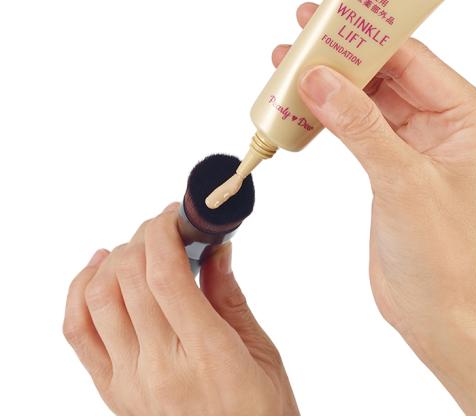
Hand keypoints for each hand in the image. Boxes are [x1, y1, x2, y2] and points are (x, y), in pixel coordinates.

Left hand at [63, 203, 298, 415]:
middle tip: (166, 227)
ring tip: (140, 247)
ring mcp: (130, 382)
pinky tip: (101, 268)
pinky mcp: (112, 391)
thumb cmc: (260, 412)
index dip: (163, 232)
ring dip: (116, 258)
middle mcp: (160, 368)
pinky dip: (81, 290)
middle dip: (144, 237)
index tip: (174, 215)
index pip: (165, 275)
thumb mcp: (261, 351)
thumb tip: (215, 248)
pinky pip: (78, 331)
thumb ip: (230, 295)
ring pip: (99, 298)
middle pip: (130, 278)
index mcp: (208, 355)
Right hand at [273, 3, 475, 414]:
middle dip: (343, 55)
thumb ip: (358, 125)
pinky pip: (359, 124)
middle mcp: (449, 122)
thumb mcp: (401, 182)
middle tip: (301, 30)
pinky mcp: (395, 160)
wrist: (438, 312)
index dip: (367, 35)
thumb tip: (317, 77)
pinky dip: (330, 114)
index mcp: (472, 117)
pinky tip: (302, 103)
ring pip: (369, 96)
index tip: (327, 14)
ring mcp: (420, 140)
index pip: (413, 59)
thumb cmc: (441, 257)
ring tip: (289, 63)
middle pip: (388, 72)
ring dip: (331, 83)